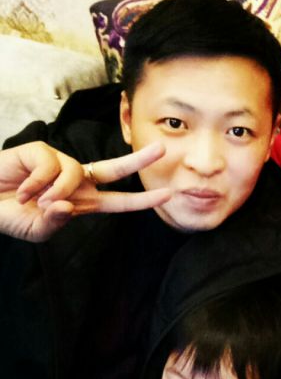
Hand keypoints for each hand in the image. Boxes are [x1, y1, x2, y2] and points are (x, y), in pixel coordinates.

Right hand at [0, 141, 170, 241]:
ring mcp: (60, 164)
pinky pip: (50, 166)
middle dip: (139, 159)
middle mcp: (77, 180)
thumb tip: (67, 206)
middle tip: (163, 149)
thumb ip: (55, 222)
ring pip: (75, 172)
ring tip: (33, 201)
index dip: (142, 199)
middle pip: (115, 168)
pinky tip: (20, 189)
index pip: (118, 201)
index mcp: (83, 201)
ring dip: (55, 190)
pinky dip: (35, 182)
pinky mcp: (41, 151)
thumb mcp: (37, 229)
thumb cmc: (11, 215)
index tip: (167, 195)